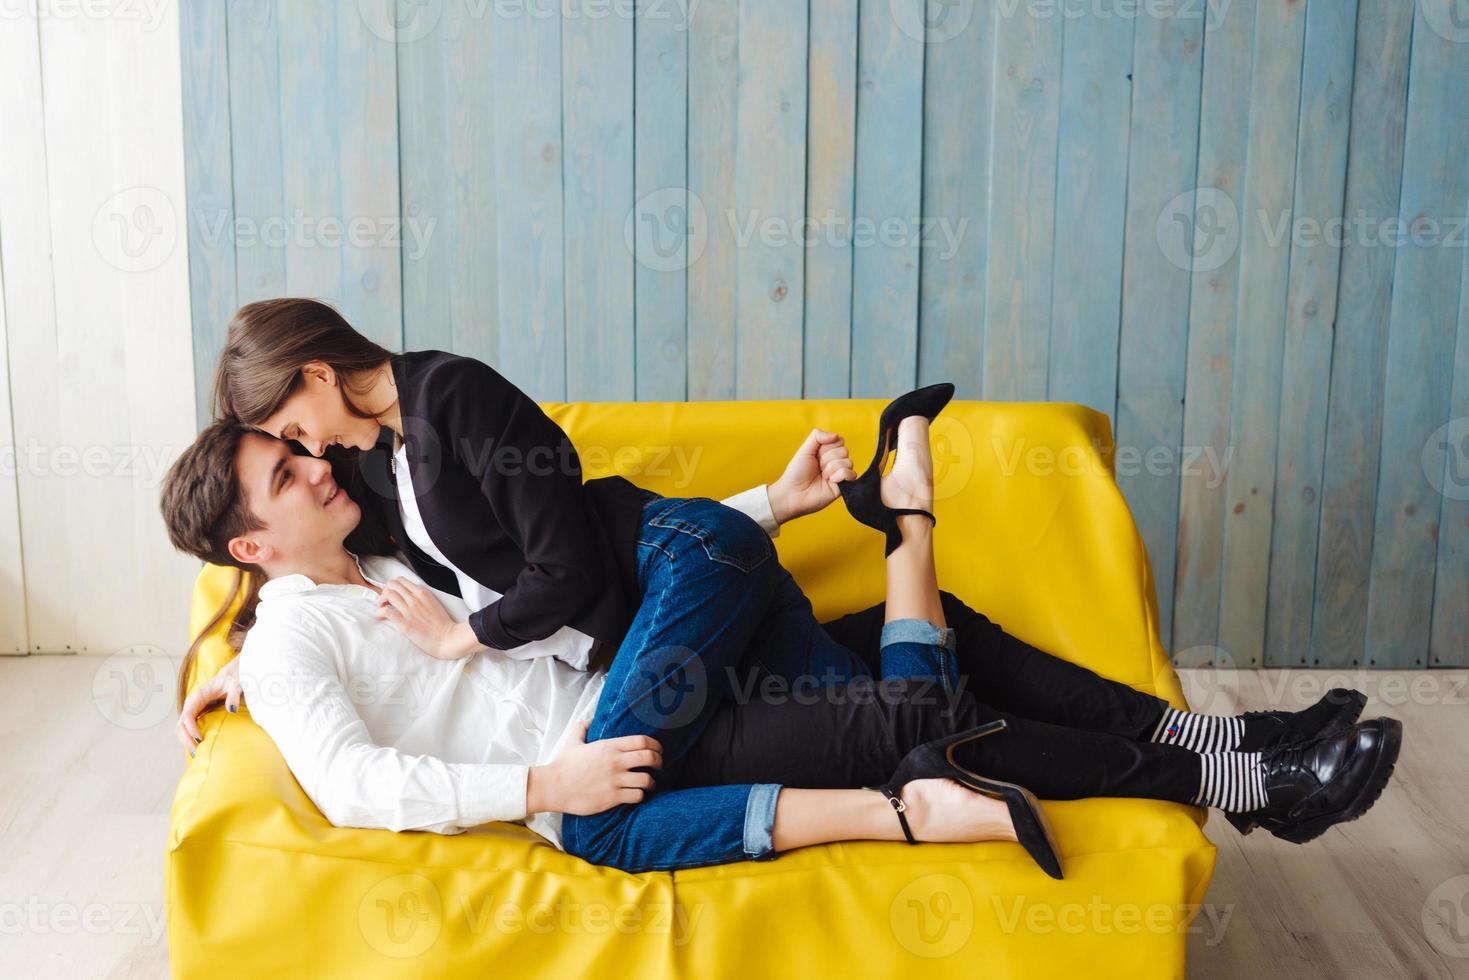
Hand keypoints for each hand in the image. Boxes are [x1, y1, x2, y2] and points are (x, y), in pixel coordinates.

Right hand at [176, 655, 242, 756]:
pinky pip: (187, 729)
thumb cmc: (233, 680)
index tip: (200, 740)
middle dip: (186, 740)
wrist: (230, 676)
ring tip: (196, 754)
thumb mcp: (236, 685)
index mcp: (197, 697)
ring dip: (186, 742)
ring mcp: (192, 710)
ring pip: (181, 729)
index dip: (191, 729)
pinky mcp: (196, 715)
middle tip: (197, 753)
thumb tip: (233, 710)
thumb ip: (234, 695)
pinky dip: (189, 739)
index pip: (187, 716)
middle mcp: (191, 704)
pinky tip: (198, 748)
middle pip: (180, 725)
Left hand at [374, 577, 479, 659]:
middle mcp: (415, 598)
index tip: (392, 595)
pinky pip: (386, 611)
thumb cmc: (441, 624)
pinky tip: (381, 618)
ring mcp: (409, 610)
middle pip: (392, 584)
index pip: (401, 580)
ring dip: (381, 601)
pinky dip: (379, 613)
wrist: (447, 638)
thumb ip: (421, 597)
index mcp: (422, 592)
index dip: (392, 586)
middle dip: (385, 591)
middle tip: (385, 601)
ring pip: (388, 594)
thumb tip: (408, 596)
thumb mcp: (433, 602)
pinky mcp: (404, 623)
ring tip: (382, 608)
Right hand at [526, 721, 661, 815]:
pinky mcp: (612, 797)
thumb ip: (582, 729)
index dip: (655, 745)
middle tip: (659, 765)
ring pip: (646, 779)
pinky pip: (637, 795)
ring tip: (649, 784)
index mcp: (609, 746)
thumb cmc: (563, 765)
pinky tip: (637, 794)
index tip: (658, 749)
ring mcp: (615, 780)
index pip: (642, 741)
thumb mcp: (572, 742)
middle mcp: (615, 762)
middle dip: (658, 761)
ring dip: (651, 782)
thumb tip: (587, 720)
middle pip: (649, 758)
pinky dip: (641, 795)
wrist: (553, 787)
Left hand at [767, 428, 856, 523]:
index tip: (816, 455)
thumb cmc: (796, 473)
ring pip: (848, 462)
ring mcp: (840, 474)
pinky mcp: (843, 486)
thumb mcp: (805, 449)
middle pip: (844, 450)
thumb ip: (818, 436)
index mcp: (827, 452)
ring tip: (822, 476)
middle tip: (818, 467)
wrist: (793, 494)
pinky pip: (852, 474)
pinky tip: (830, 481)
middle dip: (828, 458)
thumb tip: (837, 435)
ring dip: (831, 468)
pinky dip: (840, 475)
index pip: (839, 440)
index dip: (827, 446)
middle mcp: (835, 462)